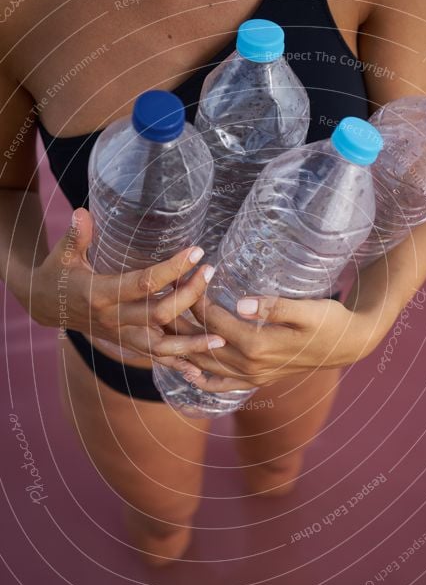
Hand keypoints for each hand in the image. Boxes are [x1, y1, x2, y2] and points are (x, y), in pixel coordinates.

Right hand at [31, 208, 225, 367]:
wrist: (45, 306)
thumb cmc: (57, 273)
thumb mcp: (63, 254)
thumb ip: (75, 235)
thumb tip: (82, 212)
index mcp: (100, 294)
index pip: (143, 284)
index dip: (172, 269)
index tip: (197, 252)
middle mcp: (113, 319)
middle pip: (159, 315)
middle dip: (190, 297)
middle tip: (211, 274)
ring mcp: (121, 336)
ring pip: (161, 347)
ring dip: (191, 344)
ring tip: (221, 340)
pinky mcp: (126, 345)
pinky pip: (154, 359)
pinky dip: (178, 365)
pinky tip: (200, 371)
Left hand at [175, 293, 380, 391]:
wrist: (347, 346)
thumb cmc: (329, 321)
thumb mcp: (308, 310)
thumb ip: (274, 307)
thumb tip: (241, 304)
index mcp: (258, 346)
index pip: (214, 322)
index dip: (196, 300)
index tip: (182, 280)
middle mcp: (250, 366)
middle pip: (203, 345)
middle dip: (180, 325)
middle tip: (161, 304)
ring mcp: (253, 377)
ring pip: (206, 365)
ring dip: (183, 348)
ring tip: (163, 330)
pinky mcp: (257, 379)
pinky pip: (223, 385)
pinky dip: (202, 379)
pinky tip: (189, 369)